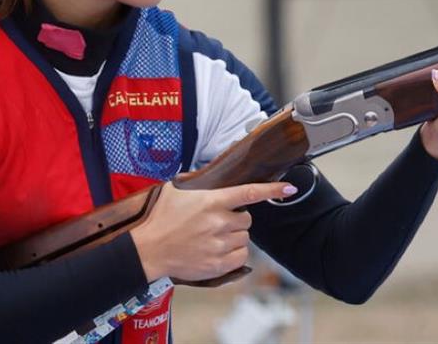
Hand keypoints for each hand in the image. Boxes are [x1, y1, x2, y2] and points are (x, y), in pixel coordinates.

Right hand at [129, 181, 295, 281]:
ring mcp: (219, 245)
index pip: (249, 193)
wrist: (147, 250)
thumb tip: (201, 172)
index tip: (290, 188)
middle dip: (238, 219)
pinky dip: (235, 254)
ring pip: (245, 239)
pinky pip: (241, 257)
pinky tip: (219, 250)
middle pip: (248, 219)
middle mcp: (219, 222)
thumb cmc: (159, 219)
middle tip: (219, 221)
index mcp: (212, 201)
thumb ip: (193, 181)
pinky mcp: (217, 265)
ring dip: (235, 237)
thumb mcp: (175, 191)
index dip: (272, 189)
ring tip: (214, 237)